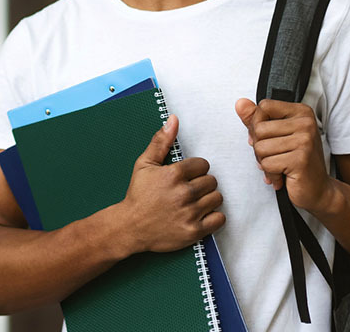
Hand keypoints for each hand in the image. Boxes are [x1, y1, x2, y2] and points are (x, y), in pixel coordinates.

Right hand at [119, 115, 224, 253]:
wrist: (130, 227)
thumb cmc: (138, 194)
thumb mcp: (144, 164)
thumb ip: (161, 141)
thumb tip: (173, 119)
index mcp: (174, 174)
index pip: (203, 165)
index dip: (195, 170)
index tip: (186, 176)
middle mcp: (184, 193)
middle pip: (211, 181)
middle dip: (202, 183)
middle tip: (189, 189)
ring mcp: (190, 213)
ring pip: (217, 198)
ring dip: (208, 199)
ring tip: (195, 201)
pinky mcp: (194, 231)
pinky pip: (219, 219)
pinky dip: (214, 217)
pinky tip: (201, 214)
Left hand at [235, 98, 334, 213]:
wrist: (318, 189)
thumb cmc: (297, 161)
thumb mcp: (277, 135)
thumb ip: (257, 119)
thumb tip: (240, 103)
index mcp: (301, 112)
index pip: (264, 107)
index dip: (257, 124)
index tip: (267, 138)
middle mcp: (306, 123)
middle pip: (259, 129)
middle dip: (259, 148)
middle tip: (274, 157)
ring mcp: (305, 141)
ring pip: (260, 148)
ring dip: (264, 162)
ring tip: (279, 166)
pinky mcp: (300, 160)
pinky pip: (267, 164)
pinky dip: (271, 174)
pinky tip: (283, 176)